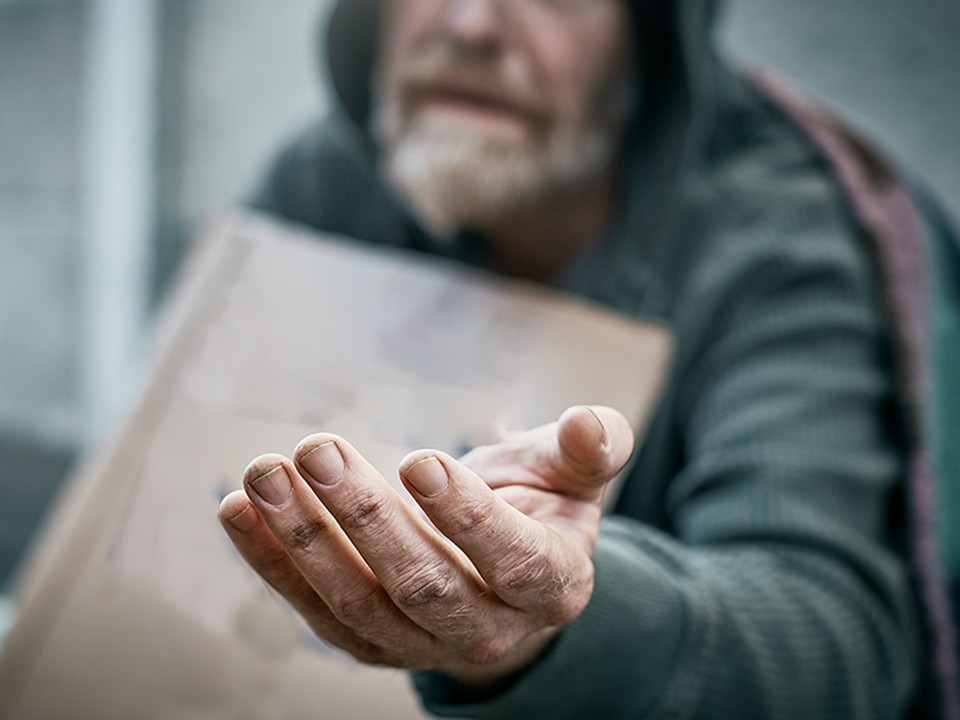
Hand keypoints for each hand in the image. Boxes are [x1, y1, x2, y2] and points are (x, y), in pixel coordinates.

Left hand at [218, 405, 633, 684]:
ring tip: (263, 474)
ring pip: (360, 604)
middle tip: (316, 449)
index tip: (418, 460)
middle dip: (365, 519)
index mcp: (551, 583)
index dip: (467, 517)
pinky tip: (237, 510)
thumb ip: (590, 447)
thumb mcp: (573, 474)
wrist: (501, 572)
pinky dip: (273, 564)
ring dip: (303, 540)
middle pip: (423, 587)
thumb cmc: (539, 508)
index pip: (513, 561)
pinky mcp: (372, 643)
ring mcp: (423, 644)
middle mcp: (489, 628)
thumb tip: (591, 425)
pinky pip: (317, 612)